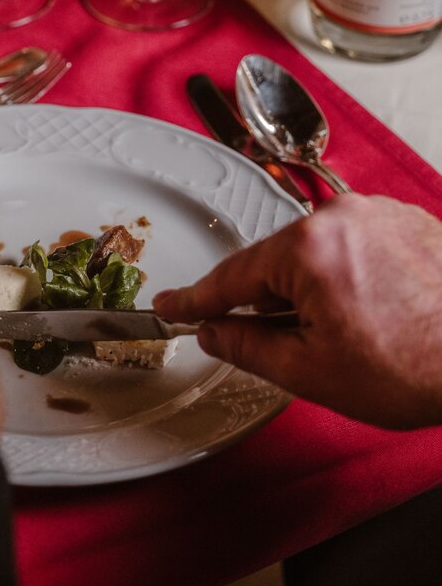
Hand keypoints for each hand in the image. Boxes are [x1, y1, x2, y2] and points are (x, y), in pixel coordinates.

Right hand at [153, 195, 441, 428]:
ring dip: (307, 289)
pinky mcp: (406, 220)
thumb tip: (213, 333)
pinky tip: (365, 312)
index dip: (193, 300)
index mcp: (308, 250)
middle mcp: (341, 217)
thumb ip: (246, 346)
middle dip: (266, 301)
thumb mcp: (310, 371)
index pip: (230, 277)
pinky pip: (348, 244)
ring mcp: (377, 213)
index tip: (169, 306)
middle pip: (272, 261)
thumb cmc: (418, 367)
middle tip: (281, 342)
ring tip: (342, 333)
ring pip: (311, 252)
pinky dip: (340, 275)